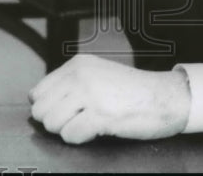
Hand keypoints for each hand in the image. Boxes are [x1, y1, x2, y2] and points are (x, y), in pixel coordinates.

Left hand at [28, 54, 190, 143]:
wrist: (165, 97)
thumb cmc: (134, 91)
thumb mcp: (98, 74)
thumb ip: (70, 83)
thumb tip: (39, 102)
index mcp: (78, 64)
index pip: (37, 92)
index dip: (49, 108)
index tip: (66, 111)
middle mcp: (81, 75)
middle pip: (41, 110)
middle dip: (56, 121)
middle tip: (78, 119)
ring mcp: (91, 94)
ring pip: (51, 124)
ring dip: (68, 130)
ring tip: (89, 123)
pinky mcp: (100, 114)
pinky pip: (70, 135)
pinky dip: (81, 138)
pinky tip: (97, 129)